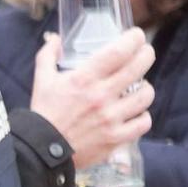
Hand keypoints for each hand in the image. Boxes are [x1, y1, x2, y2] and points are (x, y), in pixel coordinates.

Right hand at [30, 29, 154, 167]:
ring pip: (146, 95)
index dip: (134, 39)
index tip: (136, 36)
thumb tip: (55, 38)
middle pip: (138, 67)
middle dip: (146, 54)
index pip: (119, 51)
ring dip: (146, 87)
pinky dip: (143, 116)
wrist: (41, 150)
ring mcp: (111, 118)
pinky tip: (136, 113)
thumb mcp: (41, 80)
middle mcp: (101, 96)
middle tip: (145, 53)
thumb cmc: (43, 113)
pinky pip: (143, 122)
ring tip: (140, 87)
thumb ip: (48, 55)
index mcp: (84, 78)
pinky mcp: (116, 137)